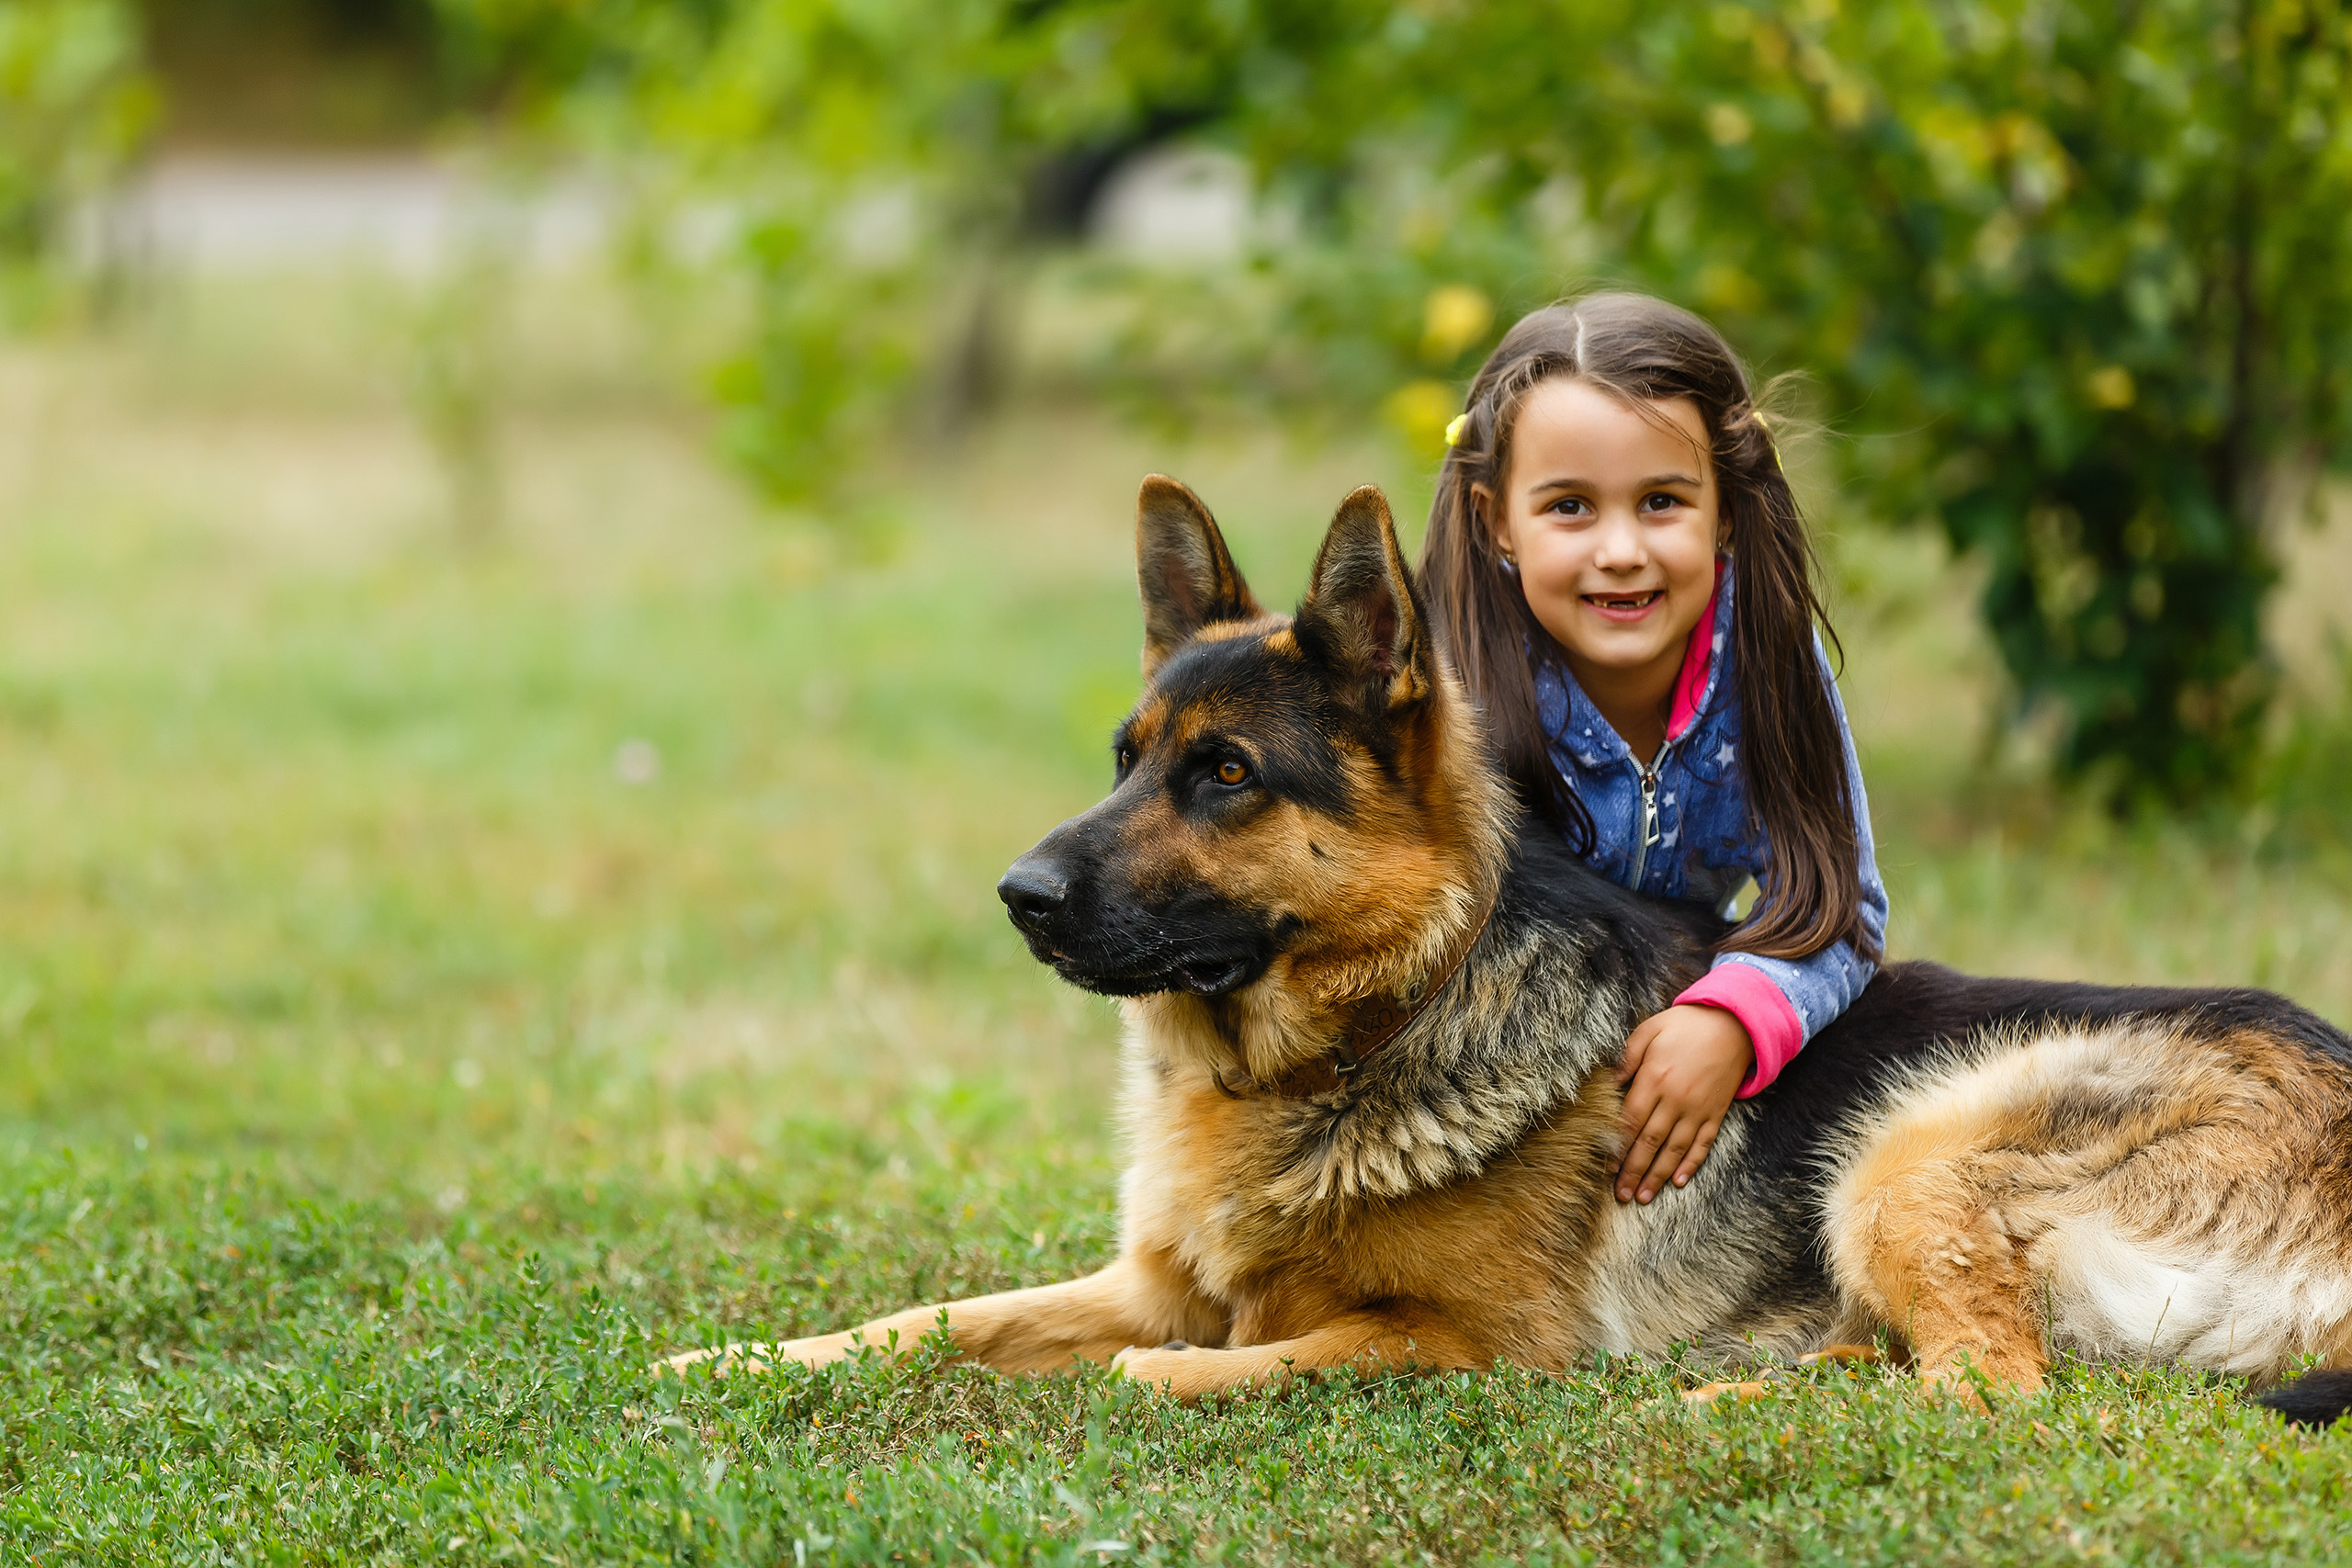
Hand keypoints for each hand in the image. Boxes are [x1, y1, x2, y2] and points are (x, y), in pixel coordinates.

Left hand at [1613, 1004, 1752, 1203]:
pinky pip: (1703, 1144)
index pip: (1631, 1121)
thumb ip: (1627, 1057)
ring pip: (1675, 1150)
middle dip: (1633, 1171)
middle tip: (1621, 1194)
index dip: (1618, 1147)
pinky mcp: (1716, 1113)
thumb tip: (1609, 1082)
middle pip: (1649, 1142)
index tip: (1606, 1168)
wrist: (1734, 1025)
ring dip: (1658, 1176)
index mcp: (1654, 1079)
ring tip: (1643, 1196)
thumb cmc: (1686, 1025)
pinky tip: (1678, 1181)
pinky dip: (1691, 1164)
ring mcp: (1698, 1109)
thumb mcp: (1650, 1030)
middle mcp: (1675, 1100)